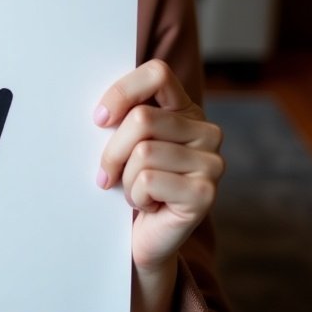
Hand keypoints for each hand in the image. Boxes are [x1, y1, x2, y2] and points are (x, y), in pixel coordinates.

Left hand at [95, 59, 223, 272]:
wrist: (144, 237)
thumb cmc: (130, 182)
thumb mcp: (124, 141)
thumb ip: (121, 115)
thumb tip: (100, 109)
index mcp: (186, 109)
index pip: (157, 74)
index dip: (122, 91)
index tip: (99, 118)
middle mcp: (206, 131)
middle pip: (141, 118)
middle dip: (112, 150)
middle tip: (109, 173)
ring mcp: (212, 163)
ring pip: (142, 151)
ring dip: (125, 178)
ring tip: (135, 191)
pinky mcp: (205, 193)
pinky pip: (148, 180)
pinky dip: (135, 196)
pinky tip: (148, 206)